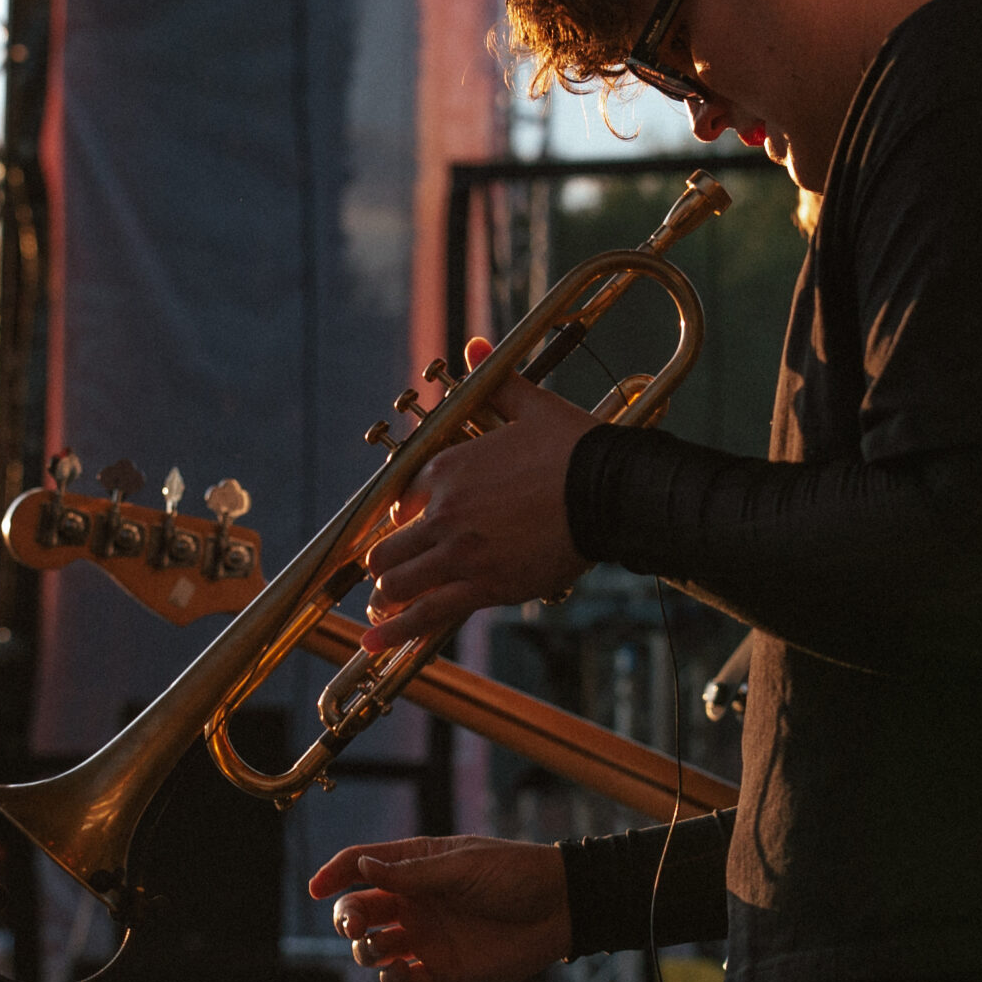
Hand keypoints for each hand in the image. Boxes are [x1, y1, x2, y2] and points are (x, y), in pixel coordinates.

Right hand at [305, 836, 568, 981]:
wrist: (560, 910)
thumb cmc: (515, 875)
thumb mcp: (462, 866)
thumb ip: (411, 873)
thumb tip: (362, 866)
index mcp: (416, 865)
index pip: (362, 866)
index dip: (335, 874)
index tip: (316, 888)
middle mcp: (414, 902)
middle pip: (359, 910)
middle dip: (347, 918)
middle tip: (355, 926)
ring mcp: (426, 937)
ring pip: (373, 949)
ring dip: (366, 951)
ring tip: (380, 948)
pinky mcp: (442, 970)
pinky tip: (403, 974)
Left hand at [355, 341, 593, 651]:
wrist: (608, 489)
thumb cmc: (573, 446)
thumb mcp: (528, 404)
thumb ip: (493, 381)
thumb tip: (475, 341)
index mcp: (446, 467)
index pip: (400, 503)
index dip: (404, 520)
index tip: (412, 530)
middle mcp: (442, 511)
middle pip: (390, 547)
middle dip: (388, 561)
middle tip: (392, 573)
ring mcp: (459, 552)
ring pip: (399, 582)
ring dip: (389, 595)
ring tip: (380, 609)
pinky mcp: (482, 585)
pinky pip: (425, 613)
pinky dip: (395, 630)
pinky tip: (373, 640)